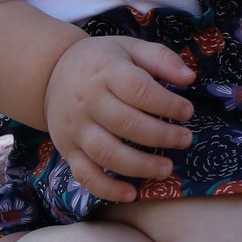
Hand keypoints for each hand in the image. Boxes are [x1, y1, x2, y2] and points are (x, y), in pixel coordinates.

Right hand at [43, 36, 195, 202]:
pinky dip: (107, 189)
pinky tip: (131, 193)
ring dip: (139, 165)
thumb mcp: (131, 48)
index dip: (166, 103)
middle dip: (160, 136)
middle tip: (185, 140)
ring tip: (166, 168)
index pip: (138, 89)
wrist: (52, 73)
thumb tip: (190, 78)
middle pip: (126, 124)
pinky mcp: (67, 150)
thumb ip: (161, 59)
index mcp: (106, 71)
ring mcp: (76, 129)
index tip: (188, 112)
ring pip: (107, 153)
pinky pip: (85, 175)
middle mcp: (88, 101)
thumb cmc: (102, 60)